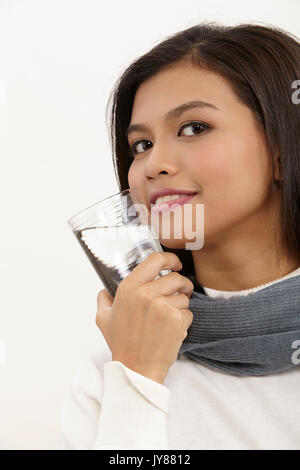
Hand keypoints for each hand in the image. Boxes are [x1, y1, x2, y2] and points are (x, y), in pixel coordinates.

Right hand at [96, 252, 193, 383]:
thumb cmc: (122, 343)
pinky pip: (189, 312)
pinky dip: (184, 321)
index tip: (176, 264)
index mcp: (129, 287)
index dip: (170, 259)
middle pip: (175, 278)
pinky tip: (172, 330)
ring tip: (169, 319)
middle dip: (182, 286)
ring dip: (181, 306)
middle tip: (180, 294)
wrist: (136, 368)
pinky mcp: (176, 319)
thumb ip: (103, 301)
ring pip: (184, 296)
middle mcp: (145, 293)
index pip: (155, 260)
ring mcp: (162, 305)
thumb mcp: (104, 319)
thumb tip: (104, 291)